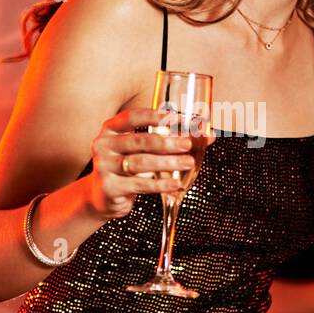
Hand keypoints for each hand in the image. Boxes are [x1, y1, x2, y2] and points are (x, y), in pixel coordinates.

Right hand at [85, 108, 210, 218]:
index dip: (154, 116)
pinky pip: (140, 184)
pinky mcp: (109, 187)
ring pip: (141, 163)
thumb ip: (170, 140)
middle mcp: (104, 145)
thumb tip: (209, 135)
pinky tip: (176, 184)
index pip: (131, 117)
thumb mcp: (143, 150)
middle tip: (187, 144)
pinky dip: (161, 184)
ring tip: (188, 162)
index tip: (176, 118)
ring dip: (168, 162)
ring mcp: (104, 166)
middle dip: (167, 142)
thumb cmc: (128, 167)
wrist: (104, 197)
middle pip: (140, 140)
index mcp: (111, 129)